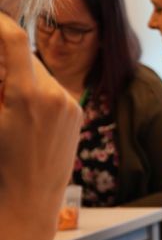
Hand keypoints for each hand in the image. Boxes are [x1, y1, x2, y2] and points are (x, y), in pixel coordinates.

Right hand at [0, 14, 81, 239]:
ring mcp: (69, 102)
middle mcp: (55, 94)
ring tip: (9, 108)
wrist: (30, 199)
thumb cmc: (1, 162)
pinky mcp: (76, 112)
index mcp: (28, 94)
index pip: (14, 40)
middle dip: (6, 63)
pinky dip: (35, 93)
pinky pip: (51, 90)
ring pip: (37, 74)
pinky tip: (26, 118)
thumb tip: (6, 64)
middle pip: (24, 58)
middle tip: (2, 92)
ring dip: (19, 79)